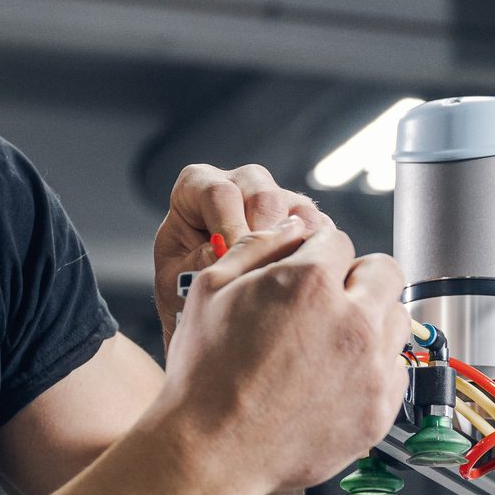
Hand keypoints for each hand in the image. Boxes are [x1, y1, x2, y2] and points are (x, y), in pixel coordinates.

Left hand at [153, 163, 328, 344]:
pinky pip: (320, 228)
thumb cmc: (182, 288)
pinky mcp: (304, 220)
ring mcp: (276, 197)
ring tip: (280, 282)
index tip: (232, 264)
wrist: (206, 310)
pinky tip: (301, 282)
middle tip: (259, 276)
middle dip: (264, 238)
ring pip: (297, 209)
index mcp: (199, 187)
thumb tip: (217, 252)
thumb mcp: (174, 281)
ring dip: (294, 248)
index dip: (229, 228)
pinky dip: (315, 255)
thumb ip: (193, 263)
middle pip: (263, 195)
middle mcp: (241, 183)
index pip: (219, 193)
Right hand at [153, 217, 410, 494]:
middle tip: (329, 299)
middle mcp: (351, 321)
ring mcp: (370, 369)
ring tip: (333, 341)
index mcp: (309, 282)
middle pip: (384, 272)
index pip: (338, 240)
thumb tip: (292, 227)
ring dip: (371, 320)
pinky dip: (375, 369)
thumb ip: (257, 246)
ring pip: (398, 319)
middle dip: (357, 277)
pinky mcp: (379, 411)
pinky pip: (397, 372)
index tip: (305, 273)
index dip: (316, 253)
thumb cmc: (204, 375)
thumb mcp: (210, 289)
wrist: (211, 451)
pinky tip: (338, 377)